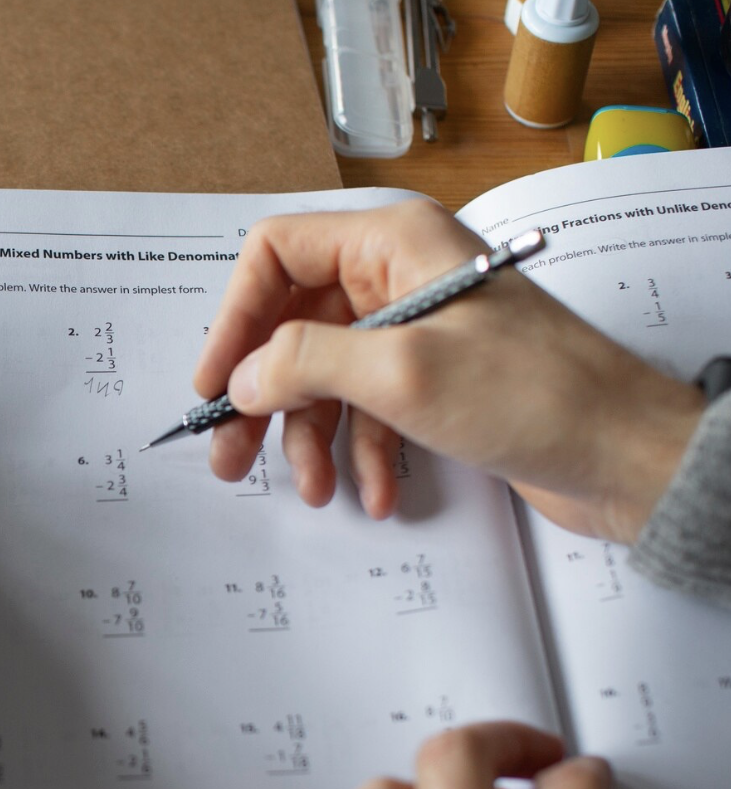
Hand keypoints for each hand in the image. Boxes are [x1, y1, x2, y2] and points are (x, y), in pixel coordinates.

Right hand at [193, 200, 704, 542]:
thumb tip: (240, 377)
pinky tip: (375, 493)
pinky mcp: (434, 379)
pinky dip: (361, 452)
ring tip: (311, 491)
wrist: (627, 453)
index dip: (236, 319)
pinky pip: (367, 409)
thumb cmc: (537, 393)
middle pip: (292, 325)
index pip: (278, 255)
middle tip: (230, 456)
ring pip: (325, 376)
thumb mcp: (402, 372)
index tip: (215, 384)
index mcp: (393, 242)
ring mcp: (416, 328)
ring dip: (311, 438)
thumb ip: (305, 363)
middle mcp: (399, 275)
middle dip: (262, 397)